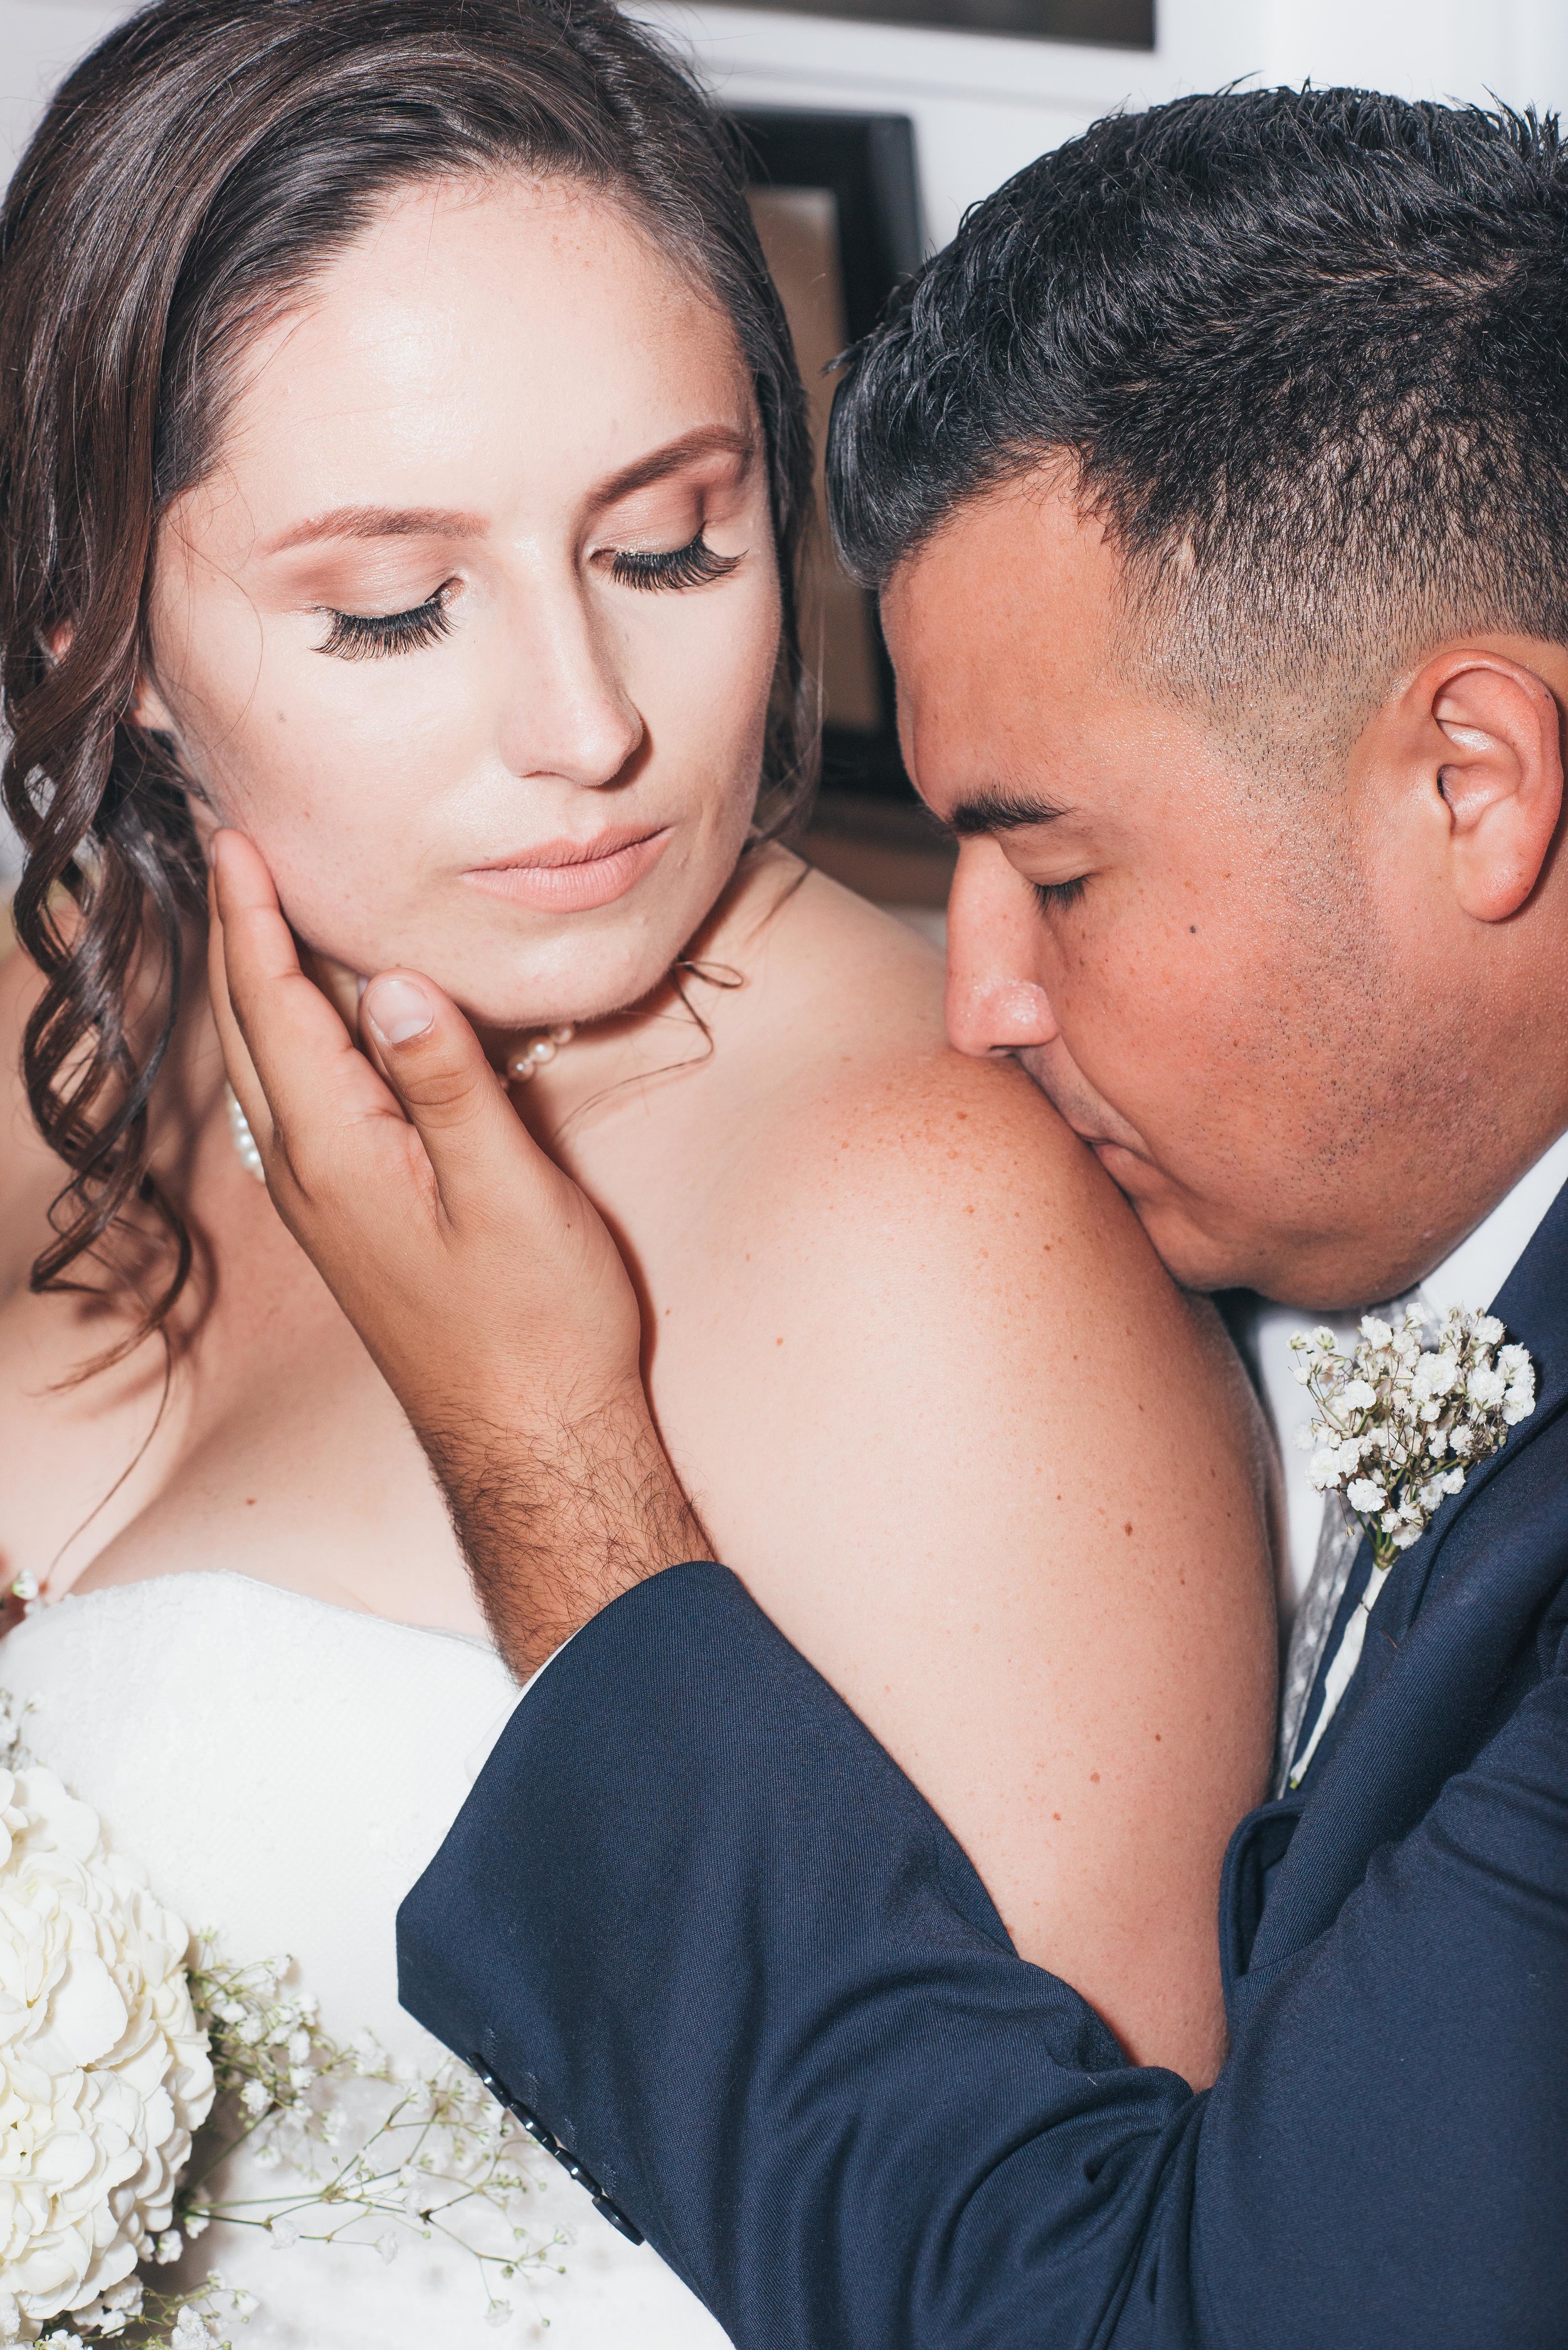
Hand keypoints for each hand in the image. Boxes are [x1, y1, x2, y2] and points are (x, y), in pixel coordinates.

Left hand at [207, 829, 708, 1674]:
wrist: (530, 1442)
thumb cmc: (536, 1327)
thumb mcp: (509, 1195)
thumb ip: (450, 1087)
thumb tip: (395, 983)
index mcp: (338, 1156)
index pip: (276, 1008)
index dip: (256, 919)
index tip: (236, 840)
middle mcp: (308, 1176)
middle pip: (251, 1031)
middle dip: (238, 938)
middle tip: (234, 854)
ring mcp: (323, 1204)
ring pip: (269, 1069)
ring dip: (259, 987)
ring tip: (264, 917)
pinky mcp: (352, 1223)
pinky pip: (301, 1104)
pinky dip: (295, 1040)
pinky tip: (327, 1026)